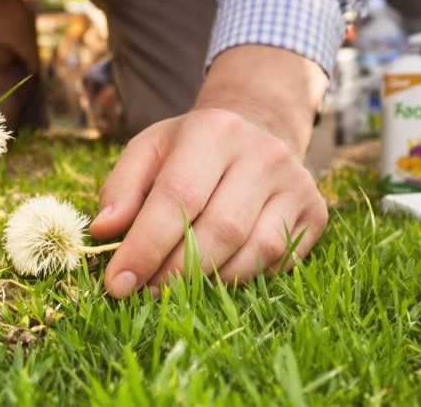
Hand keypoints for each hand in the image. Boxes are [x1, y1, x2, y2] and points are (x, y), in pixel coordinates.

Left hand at [90, 45, 330, 296]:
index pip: (177, 197)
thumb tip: (104, 232)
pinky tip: (214, 275)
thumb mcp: (148, 150)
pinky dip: (241, 278)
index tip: (117, 283)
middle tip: (143, 292)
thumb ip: (121, 188)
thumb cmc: (189, 148)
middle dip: (175, 271)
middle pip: (219, 229)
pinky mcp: (316, 213)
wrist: (256, 128)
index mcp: (212, 130)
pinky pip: (278, 262)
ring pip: (253, 252)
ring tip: (174, 287)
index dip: (145, 246)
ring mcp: (296, 184)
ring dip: (209, 281)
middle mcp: (262, 154)